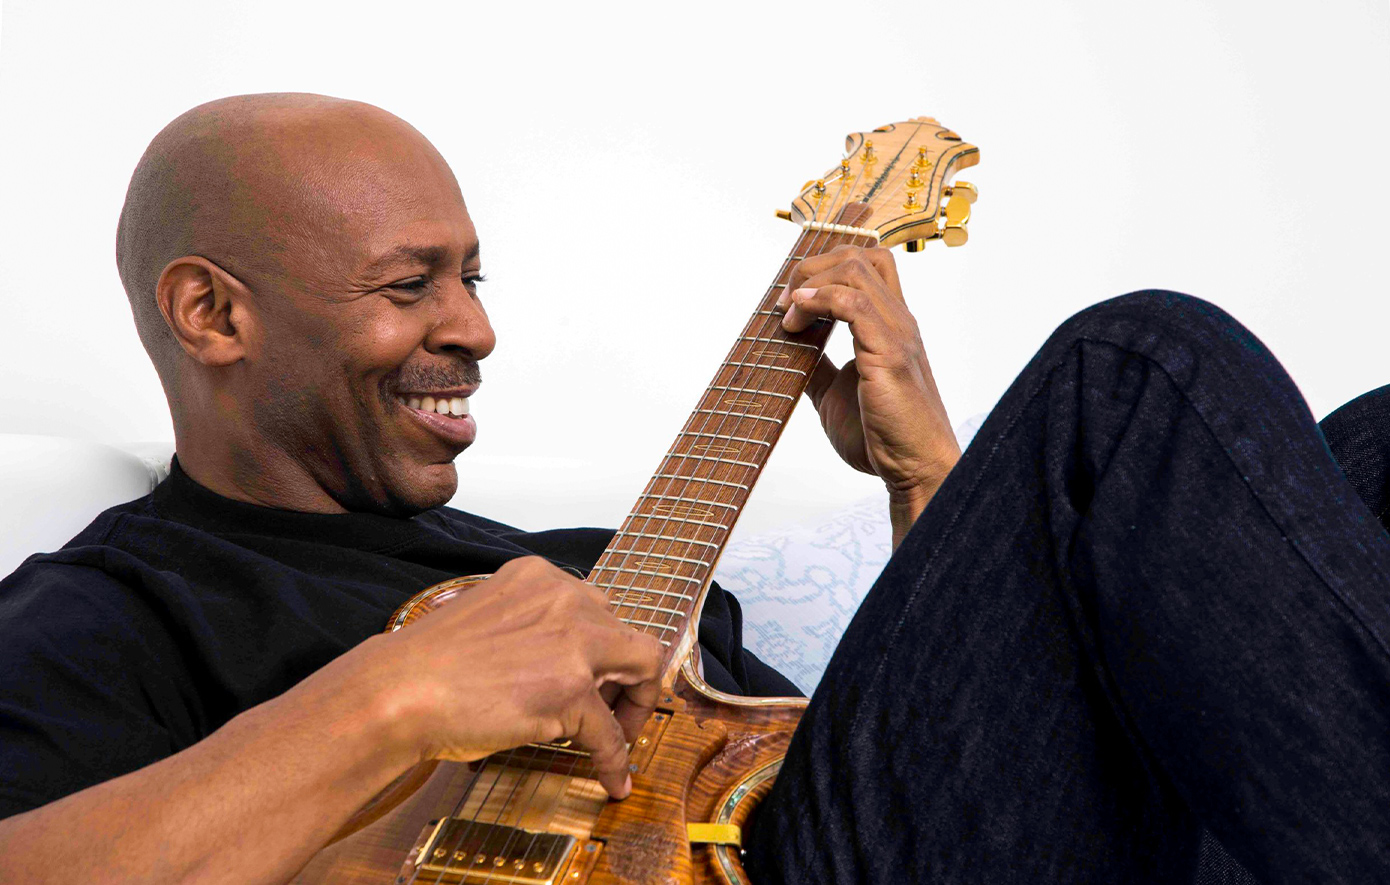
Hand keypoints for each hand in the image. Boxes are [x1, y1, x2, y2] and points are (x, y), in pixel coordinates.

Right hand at [360, 557, 663, 797]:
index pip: (597, 608)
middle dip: (629, 677)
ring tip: (621, 737)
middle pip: (628, 635)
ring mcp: (573, 641)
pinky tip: (613, 779)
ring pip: (641, 668)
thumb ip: (530, 629)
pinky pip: (610, 731)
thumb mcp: (490, 621)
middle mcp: (565, 599)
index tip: (602, 677)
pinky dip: (616, 759)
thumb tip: (556, 665)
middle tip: (616, 710)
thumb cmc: (428, 666)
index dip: (605, 648)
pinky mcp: (571, 690)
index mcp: (540, 578)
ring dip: (636, 707)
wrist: (398, 692)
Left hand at [778, 245, 959, 541]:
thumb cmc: (882, 438)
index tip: (789, 299)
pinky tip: (797, 321)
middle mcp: (898, 322)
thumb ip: (818, 367)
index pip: (868, 265)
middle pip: (861, 255)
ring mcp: (897, 334)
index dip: (823, 268)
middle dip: (812, 267)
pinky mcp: (889, 354)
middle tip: (783, 301)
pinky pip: (854, 303)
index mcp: (890, 327)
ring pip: (856, 269)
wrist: (914, 470)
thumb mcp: (835, 394)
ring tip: (787, 314)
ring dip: (811, 283)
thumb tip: (789, 350)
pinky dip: (820, 301)